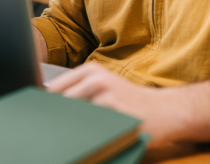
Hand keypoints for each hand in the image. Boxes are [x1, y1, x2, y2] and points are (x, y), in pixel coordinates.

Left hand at [48, 62, 179, 147]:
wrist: (166, 111)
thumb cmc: (129, 102)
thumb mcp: (103, 87)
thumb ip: (78, 92)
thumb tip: (46, 105)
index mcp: (89, 71)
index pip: (53, 89)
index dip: (46, 106)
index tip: (43, 118)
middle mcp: (95, 79)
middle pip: (60, 103)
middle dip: (58, 118)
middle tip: (58, 131)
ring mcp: (105, 95)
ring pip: (73, 115)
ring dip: (71, 128)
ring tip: (78, 134)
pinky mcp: (114, 112)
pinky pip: (90, 127)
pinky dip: (86, 134)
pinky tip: (92, 138)